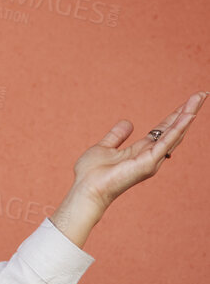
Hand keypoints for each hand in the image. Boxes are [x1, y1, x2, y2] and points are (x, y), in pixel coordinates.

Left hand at [54, 92, 205, 240]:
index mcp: (141, 151)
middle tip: (202, 94)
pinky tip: (189, 115)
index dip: (176, 116)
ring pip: (174, 133)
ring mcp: (152, 160)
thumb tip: (128, 123)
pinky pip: (166, 142)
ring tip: (200, 98)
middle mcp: (151, 156)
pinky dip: (178, 128)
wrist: (86, 189)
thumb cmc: (91, 174)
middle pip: (174, 129)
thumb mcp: (105, 147)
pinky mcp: (148, 162)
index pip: (163, 130)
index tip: (188, 102)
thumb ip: (117, 136)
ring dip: (187, 115)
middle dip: (188, 111)